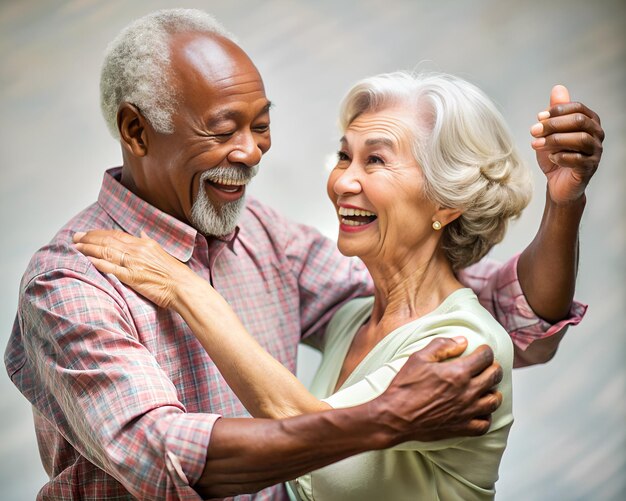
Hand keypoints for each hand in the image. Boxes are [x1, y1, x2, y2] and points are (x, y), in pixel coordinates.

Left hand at [73, 229, 194, 308]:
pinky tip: (88, 261)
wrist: (182, 286)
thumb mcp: (161, 251)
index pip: (116, 235)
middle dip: (89, 238)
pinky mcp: (132, 278)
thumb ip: (148, 241)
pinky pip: (112, 269)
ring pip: (107, 252)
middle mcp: (137, 250)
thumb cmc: (174, 273)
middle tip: (74, 237)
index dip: (99, 233)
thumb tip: (141, 232)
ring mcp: (134, 264)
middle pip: (108, 241)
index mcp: (143, 243)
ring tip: (76, 247)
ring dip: (89, 249)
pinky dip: (99, 264)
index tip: (86, 233)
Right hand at [373, 337, 501, 442]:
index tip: (482, 351)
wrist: (395, 416)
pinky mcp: (462, 428)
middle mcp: (467, 392)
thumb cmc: (405, 387)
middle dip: (493, 367)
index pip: (485, 358)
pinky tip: (480, 411)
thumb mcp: (419, 358)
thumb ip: (442, 346)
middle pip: (494, 376)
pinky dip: (486, 416)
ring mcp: (467, 411)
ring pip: (494, 401)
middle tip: (487, 366)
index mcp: (458, 372)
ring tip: (487, 387)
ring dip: (493, 391)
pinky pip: (485, 424)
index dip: (485, 351)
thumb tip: (462, 341)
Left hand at [531, 85, 603, 204]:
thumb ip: (555, 113)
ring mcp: (595, 152)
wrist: (558, 183)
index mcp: (589, 122)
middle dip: (554, 124)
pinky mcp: (590, 168)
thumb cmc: (556, 155)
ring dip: (555, 140)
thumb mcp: (551, 132)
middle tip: (534, 130)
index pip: (578, 108)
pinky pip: (579, 159)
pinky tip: (551, 158)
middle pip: (579, 121)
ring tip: (537, 144)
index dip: (557, 110)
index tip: (539, 117)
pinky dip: (562, 157)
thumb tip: (558, 88)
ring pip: (580, 139)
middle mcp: (596, 134)